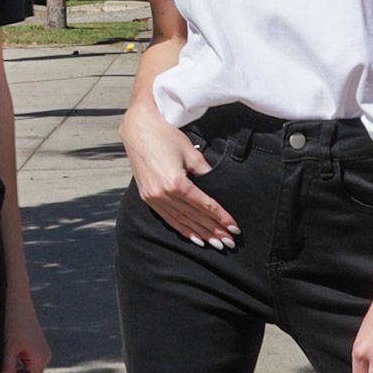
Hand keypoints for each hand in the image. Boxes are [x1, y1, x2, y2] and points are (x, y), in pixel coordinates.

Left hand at [1, 291, 50, 372]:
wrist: (15, 296)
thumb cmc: (12, 320)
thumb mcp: (7, 348)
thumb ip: (8, 372)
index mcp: (40, 359)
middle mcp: (44, 356)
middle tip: (3, 361)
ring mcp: (41, 350)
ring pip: (27, 371)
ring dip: (15, 367)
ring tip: (7, 350)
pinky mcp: (36, 345)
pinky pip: (27, 361)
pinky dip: (17, 359)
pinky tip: (10, 345)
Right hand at [121, 103, 238, 248]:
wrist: (138, 128)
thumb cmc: (165, 135)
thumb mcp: (190, 152)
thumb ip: (204, 171)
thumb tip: (216, 187)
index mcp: (176, 183)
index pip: (204, 205)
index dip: (220, 217)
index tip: (234, 228)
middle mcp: (163, 194)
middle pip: (194, 217)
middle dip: (213, 230)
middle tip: (229, 242)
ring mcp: (153, 197)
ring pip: (181, 221)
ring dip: (200, 234)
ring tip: (216, 244)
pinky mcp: (147, 197)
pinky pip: (168, 218)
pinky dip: (182, 229)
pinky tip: (194, 237)